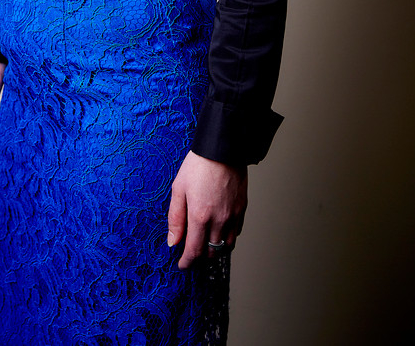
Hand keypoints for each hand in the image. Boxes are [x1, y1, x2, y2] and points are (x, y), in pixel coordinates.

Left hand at [167, 152, 247, 268]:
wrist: (222, 149)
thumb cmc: (198, 165)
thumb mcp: (179, 189)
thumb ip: (175, 218)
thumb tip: (172, 242)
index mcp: (200, 216)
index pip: (194, 251)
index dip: (187, 262)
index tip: (182, 265)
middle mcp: (219, 220)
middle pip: (210, 253)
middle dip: (199, 258)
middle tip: (191, 254)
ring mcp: (233, 216)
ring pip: (226, 246)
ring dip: (214, 251)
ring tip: (205, 246)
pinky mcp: (242, 209)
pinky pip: (236, 233)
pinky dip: (227, 238)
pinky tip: (219, 232)